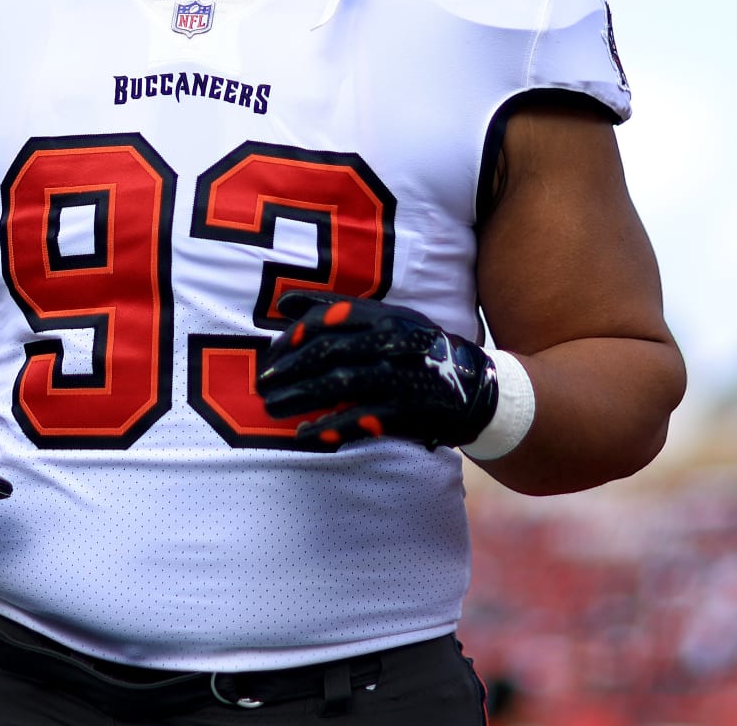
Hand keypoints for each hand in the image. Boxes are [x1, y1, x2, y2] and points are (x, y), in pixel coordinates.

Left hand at [256, 292, 498, 448]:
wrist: (474, 388)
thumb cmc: (418, 349)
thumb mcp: (389, 320)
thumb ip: (340, 312)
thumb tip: (285, 303)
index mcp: (386, 316)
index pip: (330, 319)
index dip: (296, 336)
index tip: (273, 352)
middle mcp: (392, 342)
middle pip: (328, 353)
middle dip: (290, 369)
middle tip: (263, 384)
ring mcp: (398, 376)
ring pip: (337, 386)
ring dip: (299, 397)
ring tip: (273, 408)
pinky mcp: (404, 410)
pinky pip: (359, 418)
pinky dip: (329, 426)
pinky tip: (306, 434)